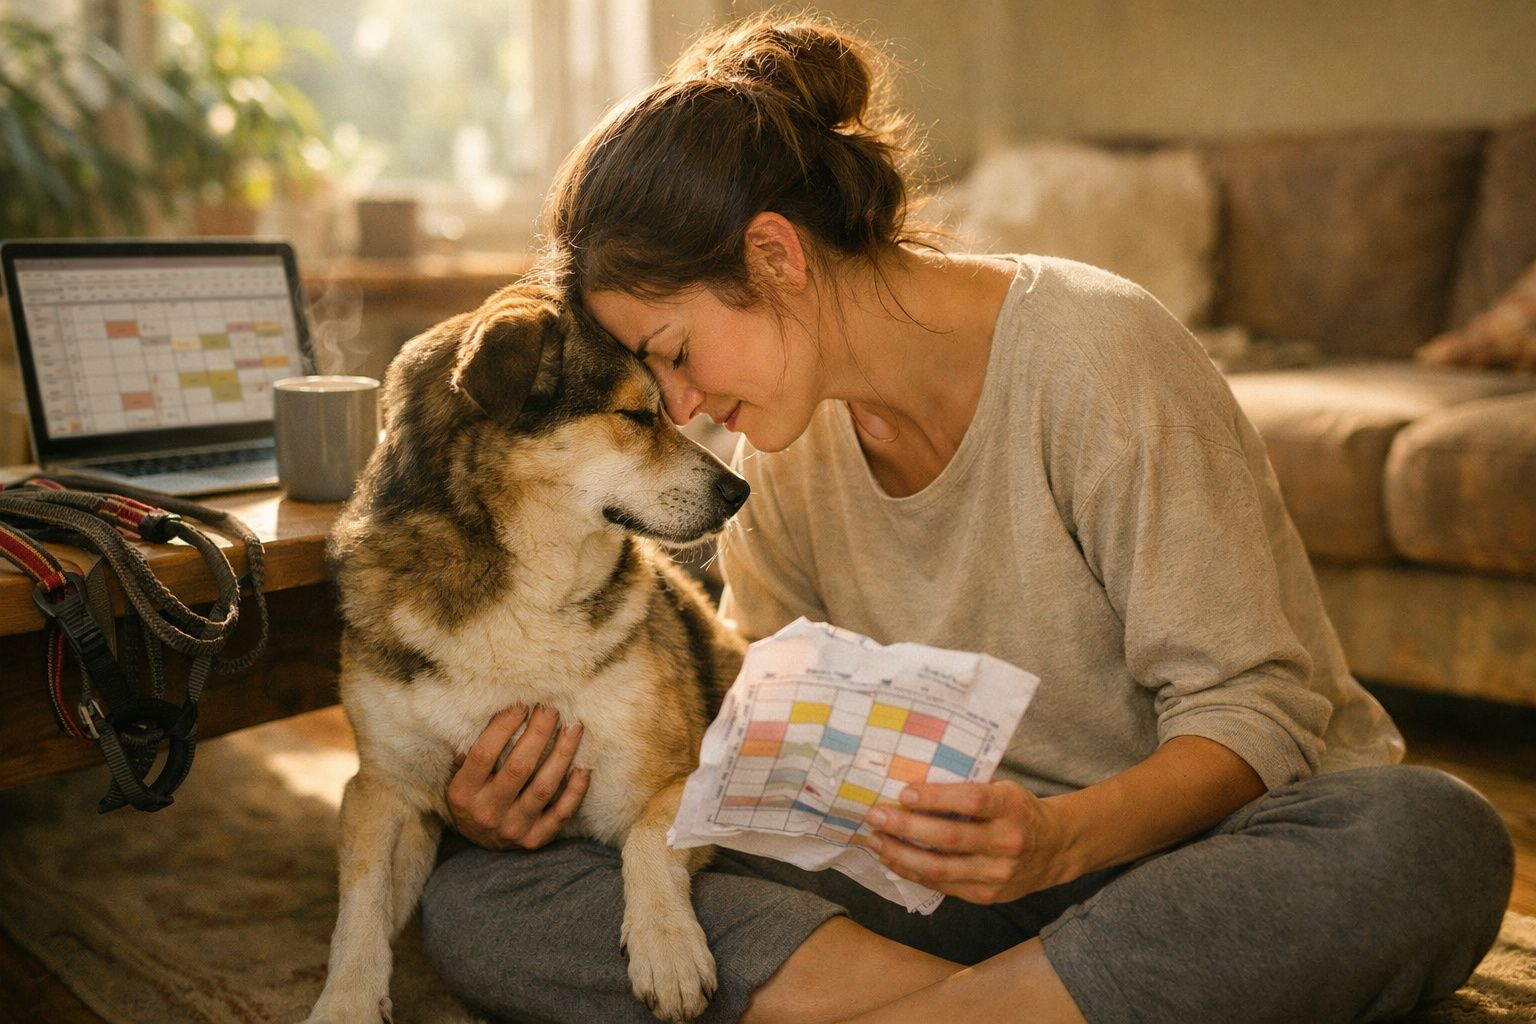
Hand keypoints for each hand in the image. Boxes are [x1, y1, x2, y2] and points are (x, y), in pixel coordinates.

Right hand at [446, 704, 589, 849]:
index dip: (504, 726)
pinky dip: (575, 790)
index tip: (522, 704)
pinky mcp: (536, 839)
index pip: (484, 754)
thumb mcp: (461, 776)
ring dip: (562, 754)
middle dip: (539, 733)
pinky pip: (562, 813)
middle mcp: (487, 813)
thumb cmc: (474, 797)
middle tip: (552, 709)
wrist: (480, 844)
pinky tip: (583, 766)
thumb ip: (475, 750)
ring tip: (573, 728)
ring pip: (544, 787)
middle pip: (519, 768)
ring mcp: (513, 828)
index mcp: (463, 793)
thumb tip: (503, 709)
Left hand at [863, 780, 1067, 903]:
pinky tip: (891, 859)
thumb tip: (916, 775)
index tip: (904, 791)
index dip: (936, 797)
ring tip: (874, 840)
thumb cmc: (1019, 811)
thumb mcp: (1005, 790)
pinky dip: (912, 872)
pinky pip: (941, 885)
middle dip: (906, 826)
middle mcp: (1007, 842)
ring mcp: (997, 874)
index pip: (971, 801)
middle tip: (875, 815)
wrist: (1055, 850)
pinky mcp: (986, 895)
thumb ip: (970, 786)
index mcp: (1011, 808)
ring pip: (939, 867)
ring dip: (900, 854)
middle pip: (949, 838)